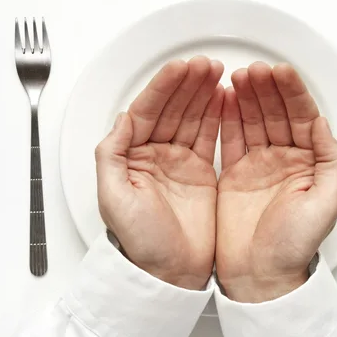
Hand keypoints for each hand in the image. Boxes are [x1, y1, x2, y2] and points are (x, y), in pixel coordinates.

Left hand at [95, 57, 223, 289]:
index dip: (164, 87)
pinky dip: (217, 115)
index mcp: (131, 156)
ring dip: (203, 93)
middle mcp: (155, 154)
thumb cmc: (140, 241)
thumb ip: (112, 155)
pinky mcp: (201, 171)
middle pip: (172, 108)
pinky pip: (209, 135)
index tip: (181, 68)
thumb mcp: (114, 197)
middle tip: (206, 64)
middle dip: (188, 83)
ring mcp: (179, 161)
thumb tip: (121, 118)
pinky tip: (224, 98)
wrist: (169, 272)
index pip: (147, 110)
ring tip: (218, 73)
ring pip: (192, 116)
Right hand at [216, 62, 336, 301]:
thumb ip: (331, 160)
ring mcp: (258, 165)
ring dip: (247, 97)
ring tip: (237, 77)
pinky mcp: (234, 173)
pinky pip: (231, 138)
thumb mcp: (327, 202)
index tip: (281, 73)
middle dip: (267, 88)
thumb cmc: (295, 245)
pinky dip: (227, 117)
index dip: (292, 93)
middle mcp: (285, 159)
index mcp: (310, 163)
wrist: (261, 274)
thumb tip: (323, 124)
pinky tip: (224, 99)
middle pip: (276, 113)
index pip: (303, 117)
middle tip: (255, 70)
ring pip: (253, 120)